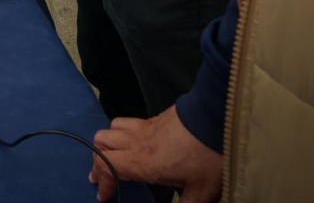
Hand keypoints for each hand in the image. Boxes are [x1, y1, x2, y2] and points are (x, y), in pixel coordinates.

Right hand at [90, 106, 222, 202]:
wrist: (216, 118)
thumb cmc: (207, 156)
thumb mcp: (201, 191)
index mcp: (142, 162)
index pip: (106, 167)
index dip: (102, 183)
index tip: (103, 196)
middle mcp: (136, 142)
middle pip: (101, 144)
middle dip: (98, 162)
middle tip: (102, 177)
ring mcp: (144, 127)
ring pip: (111, 128)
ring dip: (108, 143)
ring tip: (113, 156)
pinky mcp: (154, 118)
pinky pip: (127, 122)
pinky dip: (121, 132)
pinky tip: (134, 143)